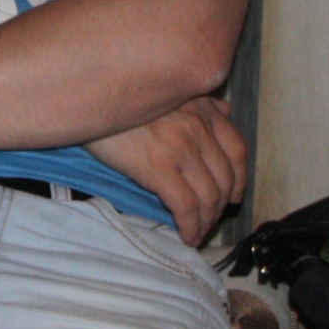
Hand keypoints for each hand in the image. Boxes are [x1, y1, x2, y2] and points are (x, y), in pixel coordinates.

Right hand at [84, 96, 243, 246]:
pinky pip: (186, 206)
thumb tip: (224, 111)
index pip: (237, 149)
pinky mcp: (159, 167)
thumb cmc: (123, 99)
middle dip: (221, 208)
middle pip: (225, 179)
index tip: (235, 197)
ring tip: (196, 233)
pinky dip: (191, 227)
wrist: (87, 99)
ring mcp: (181, 147)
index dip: (240, 179)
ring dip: (206, 222)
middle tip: (209, 222)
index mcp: (202, 108)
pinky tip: (186, 236)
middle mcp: (198, 126)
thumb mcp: (167, 92)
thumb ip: (199, 102)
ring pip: (209, 197)